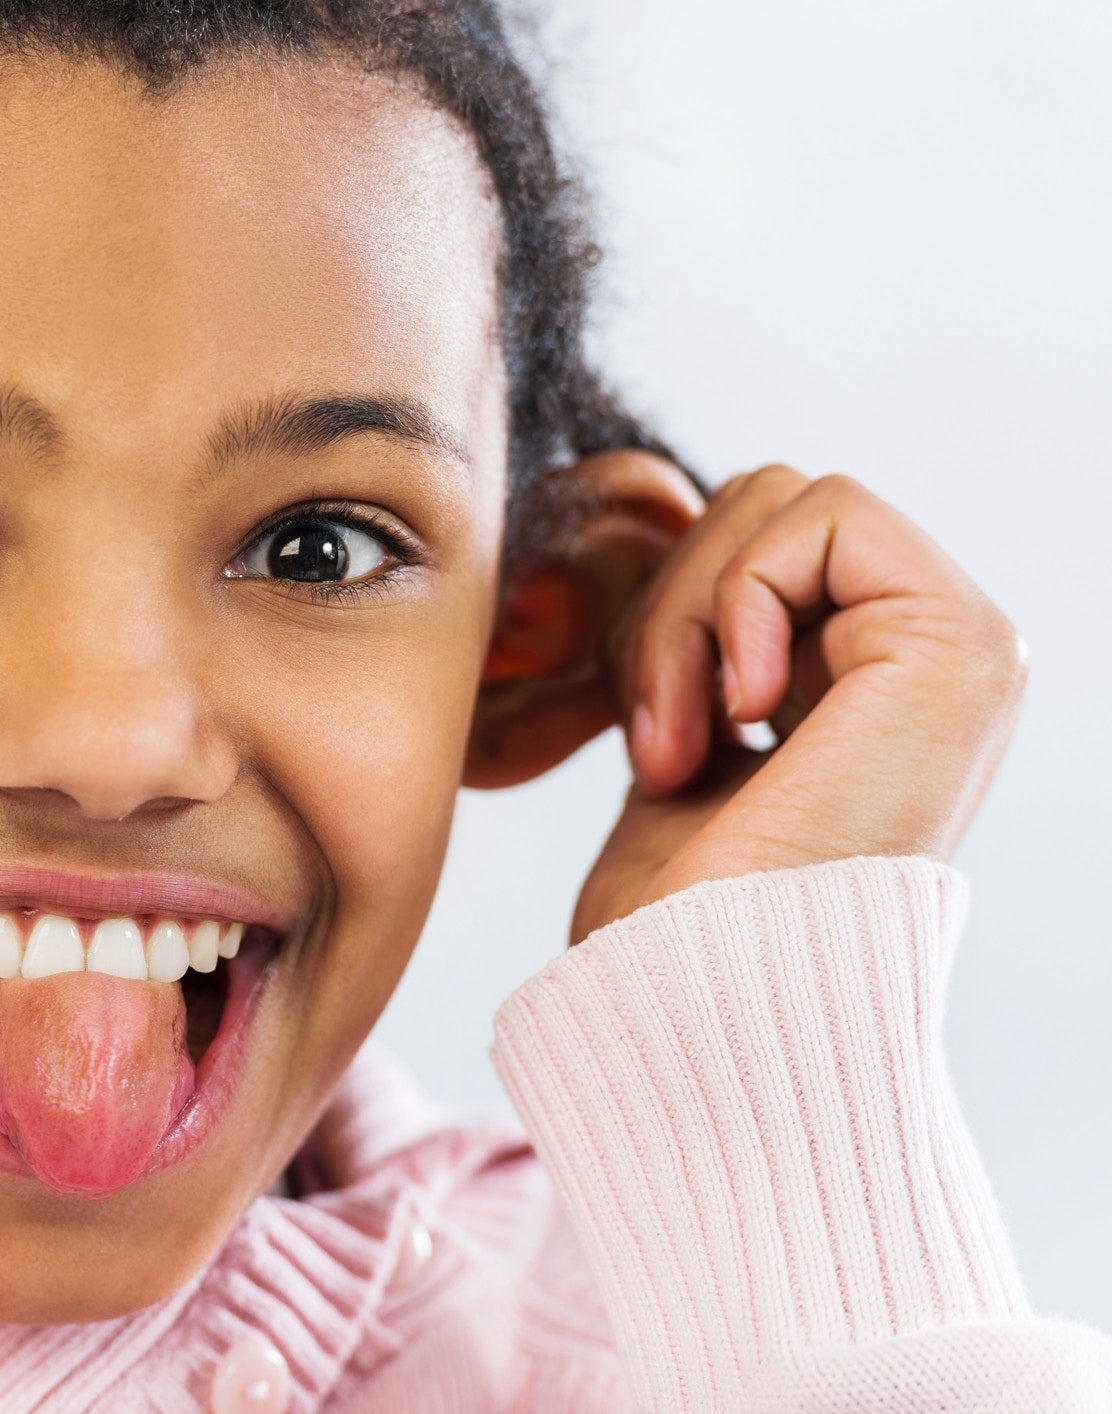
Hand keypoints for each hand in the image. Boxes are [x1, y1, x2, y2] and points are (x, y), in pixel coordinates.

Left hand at [572, 467, 1025, 943]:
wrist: (703, 992)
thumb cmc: (675, 907)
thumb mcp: (681, 741)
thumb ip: (702, 646)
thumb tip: (652, 530)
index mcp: (870, 677)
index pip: (750, 541)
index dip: (666, 612)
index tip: (648, 741)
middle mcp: (927, 656)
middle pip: (759, 504)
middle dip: (668, 608)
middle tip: (657, 745)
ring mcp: (960, 646)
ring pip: (777, 498)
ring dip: (686, 616)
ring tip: (682, 745)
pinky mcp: (963, 642)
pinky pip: (823, 512)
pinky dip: (741, 598)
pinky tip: (745, 716)